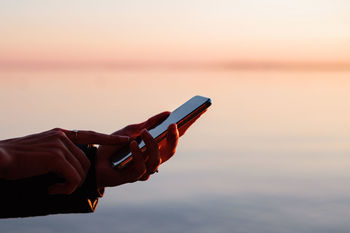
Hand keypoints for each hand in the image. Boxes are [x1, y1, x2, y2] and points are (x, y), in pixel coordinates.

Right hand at [0, 128, 128, 194]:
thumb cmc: (17, 160)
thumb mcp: (41, 151)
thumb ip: (59, 153)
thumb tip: (73, 165)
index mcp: (60, 134)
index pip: (91, 134)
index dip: (109, 139)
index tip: (125, 139)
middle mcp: (63, 137)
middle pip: (86, 161)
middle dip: (79, 178)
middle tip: (62, 188)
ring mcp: (60, 145)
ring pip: (81, 170)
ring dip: (71, 185)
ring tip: (54, 189)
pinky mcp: (56, 157)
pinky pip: (73, 178)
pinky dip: (66, 189)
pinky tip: (53, 190)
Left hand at [96, 110, 202, 187]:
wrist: (94, 162)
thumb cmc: (113, 147)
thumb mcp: (131, 130)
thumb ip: (148, 124)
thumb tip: (167, 113)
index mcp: (154, 148)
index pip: (173, 138)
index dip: (186, 127)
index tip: (197, 113)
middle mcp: (153, 159)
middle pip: (171, 150)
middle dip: (174, 138)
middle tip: (173, 124)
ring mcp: (145, 169)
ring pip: (157, 159)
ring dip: (151, 145)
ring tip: (144, 133)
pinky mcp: (134, 177)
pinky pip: (141, 168)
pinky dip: (137, 154)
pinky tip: (132, 144)